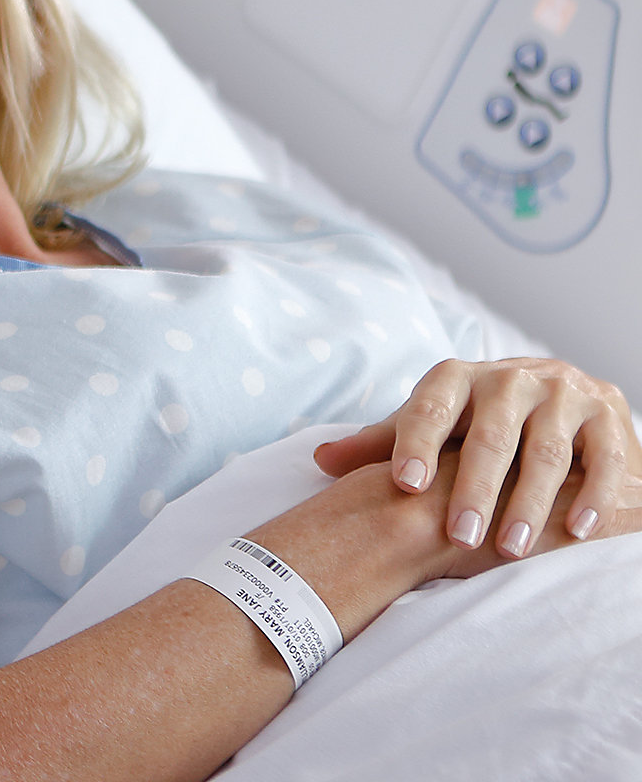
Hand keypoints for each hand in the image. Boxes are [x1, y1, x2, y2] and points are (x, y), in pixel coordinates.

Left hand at [313, 357, 634, 557]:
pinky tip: (576, 532)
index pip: (430, 409)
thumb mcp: (432, 426)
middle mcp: (511, 378)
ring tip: (511, 548)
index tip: (405, 485)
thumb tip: (320, 459)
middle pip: (492, 435)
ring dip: (530, 503)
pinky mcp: (608, 411)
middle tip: (460, 536)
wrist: (557, 397)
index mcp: (457, 378)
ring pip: (546, 450)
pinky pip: (604, 457)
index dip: (415, 444)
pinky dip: (593, 495)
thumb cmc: (475, 422)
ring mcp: (563, 392)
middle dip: (475, 488)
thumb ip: (383, 444)